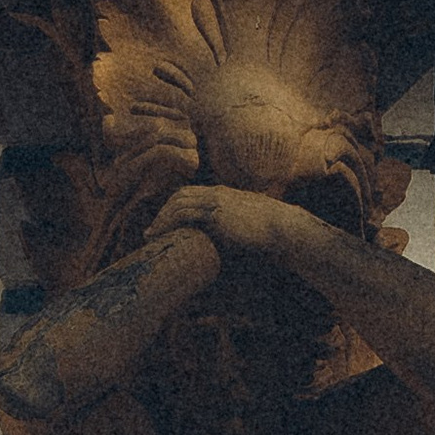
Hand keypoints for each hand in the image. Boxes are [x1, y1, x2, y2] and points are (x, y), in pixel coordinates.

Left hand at [147, 182, 327, 265]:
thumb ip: (228, 227)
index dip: (173, 206)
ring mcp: (216, 201)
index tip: (163, 221)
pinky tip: (160, 235)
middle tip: (151, 230)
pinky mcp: (216, 213)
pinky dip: (168, 223)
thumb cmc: (268, 231)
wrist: (283, 228)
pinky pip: (184, 214)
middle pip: (180, 195)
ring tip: (150, 235)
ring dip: (161, 219)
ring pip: (178, 203)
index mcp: (223, 194)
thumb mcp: (244, 225)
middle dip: (163, 211)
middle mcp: (217, 193)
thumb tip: (220, 241)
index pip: (190, 193)